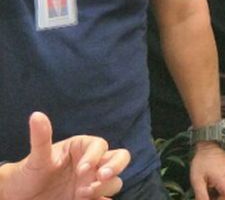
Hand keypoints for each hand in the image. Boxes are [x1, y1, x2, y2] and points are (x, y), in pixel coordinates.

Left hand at [0, 112, 128, 199]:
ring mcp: (93, 181)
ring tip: (83, 195)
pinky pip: (106, 199)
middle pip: (119, 158)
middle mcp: (93, 163)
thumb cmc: (30, 172)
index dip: (95, 156)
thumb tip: (36, 115)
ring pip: (114, 181)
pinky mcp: (91, 198)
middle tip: (102, 176)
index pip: (100, 146)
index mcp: (83, 148)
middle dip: (115, 166)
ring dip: (104, 187)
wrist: (23, 196)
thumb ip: (41, 138)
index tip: (81, 170)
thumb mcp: (37, 157)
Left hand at [189, 143, 224, 199]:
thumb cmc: (201, 162)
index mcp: (224, 179)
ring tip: (210, 188)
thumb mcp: (197, 180)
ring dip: (221, 194)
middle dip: (219, 199)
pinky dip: (223, 189)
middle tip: (207, 196)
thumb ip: (201, 195)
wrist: (209, 146)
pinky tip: (214, 184)